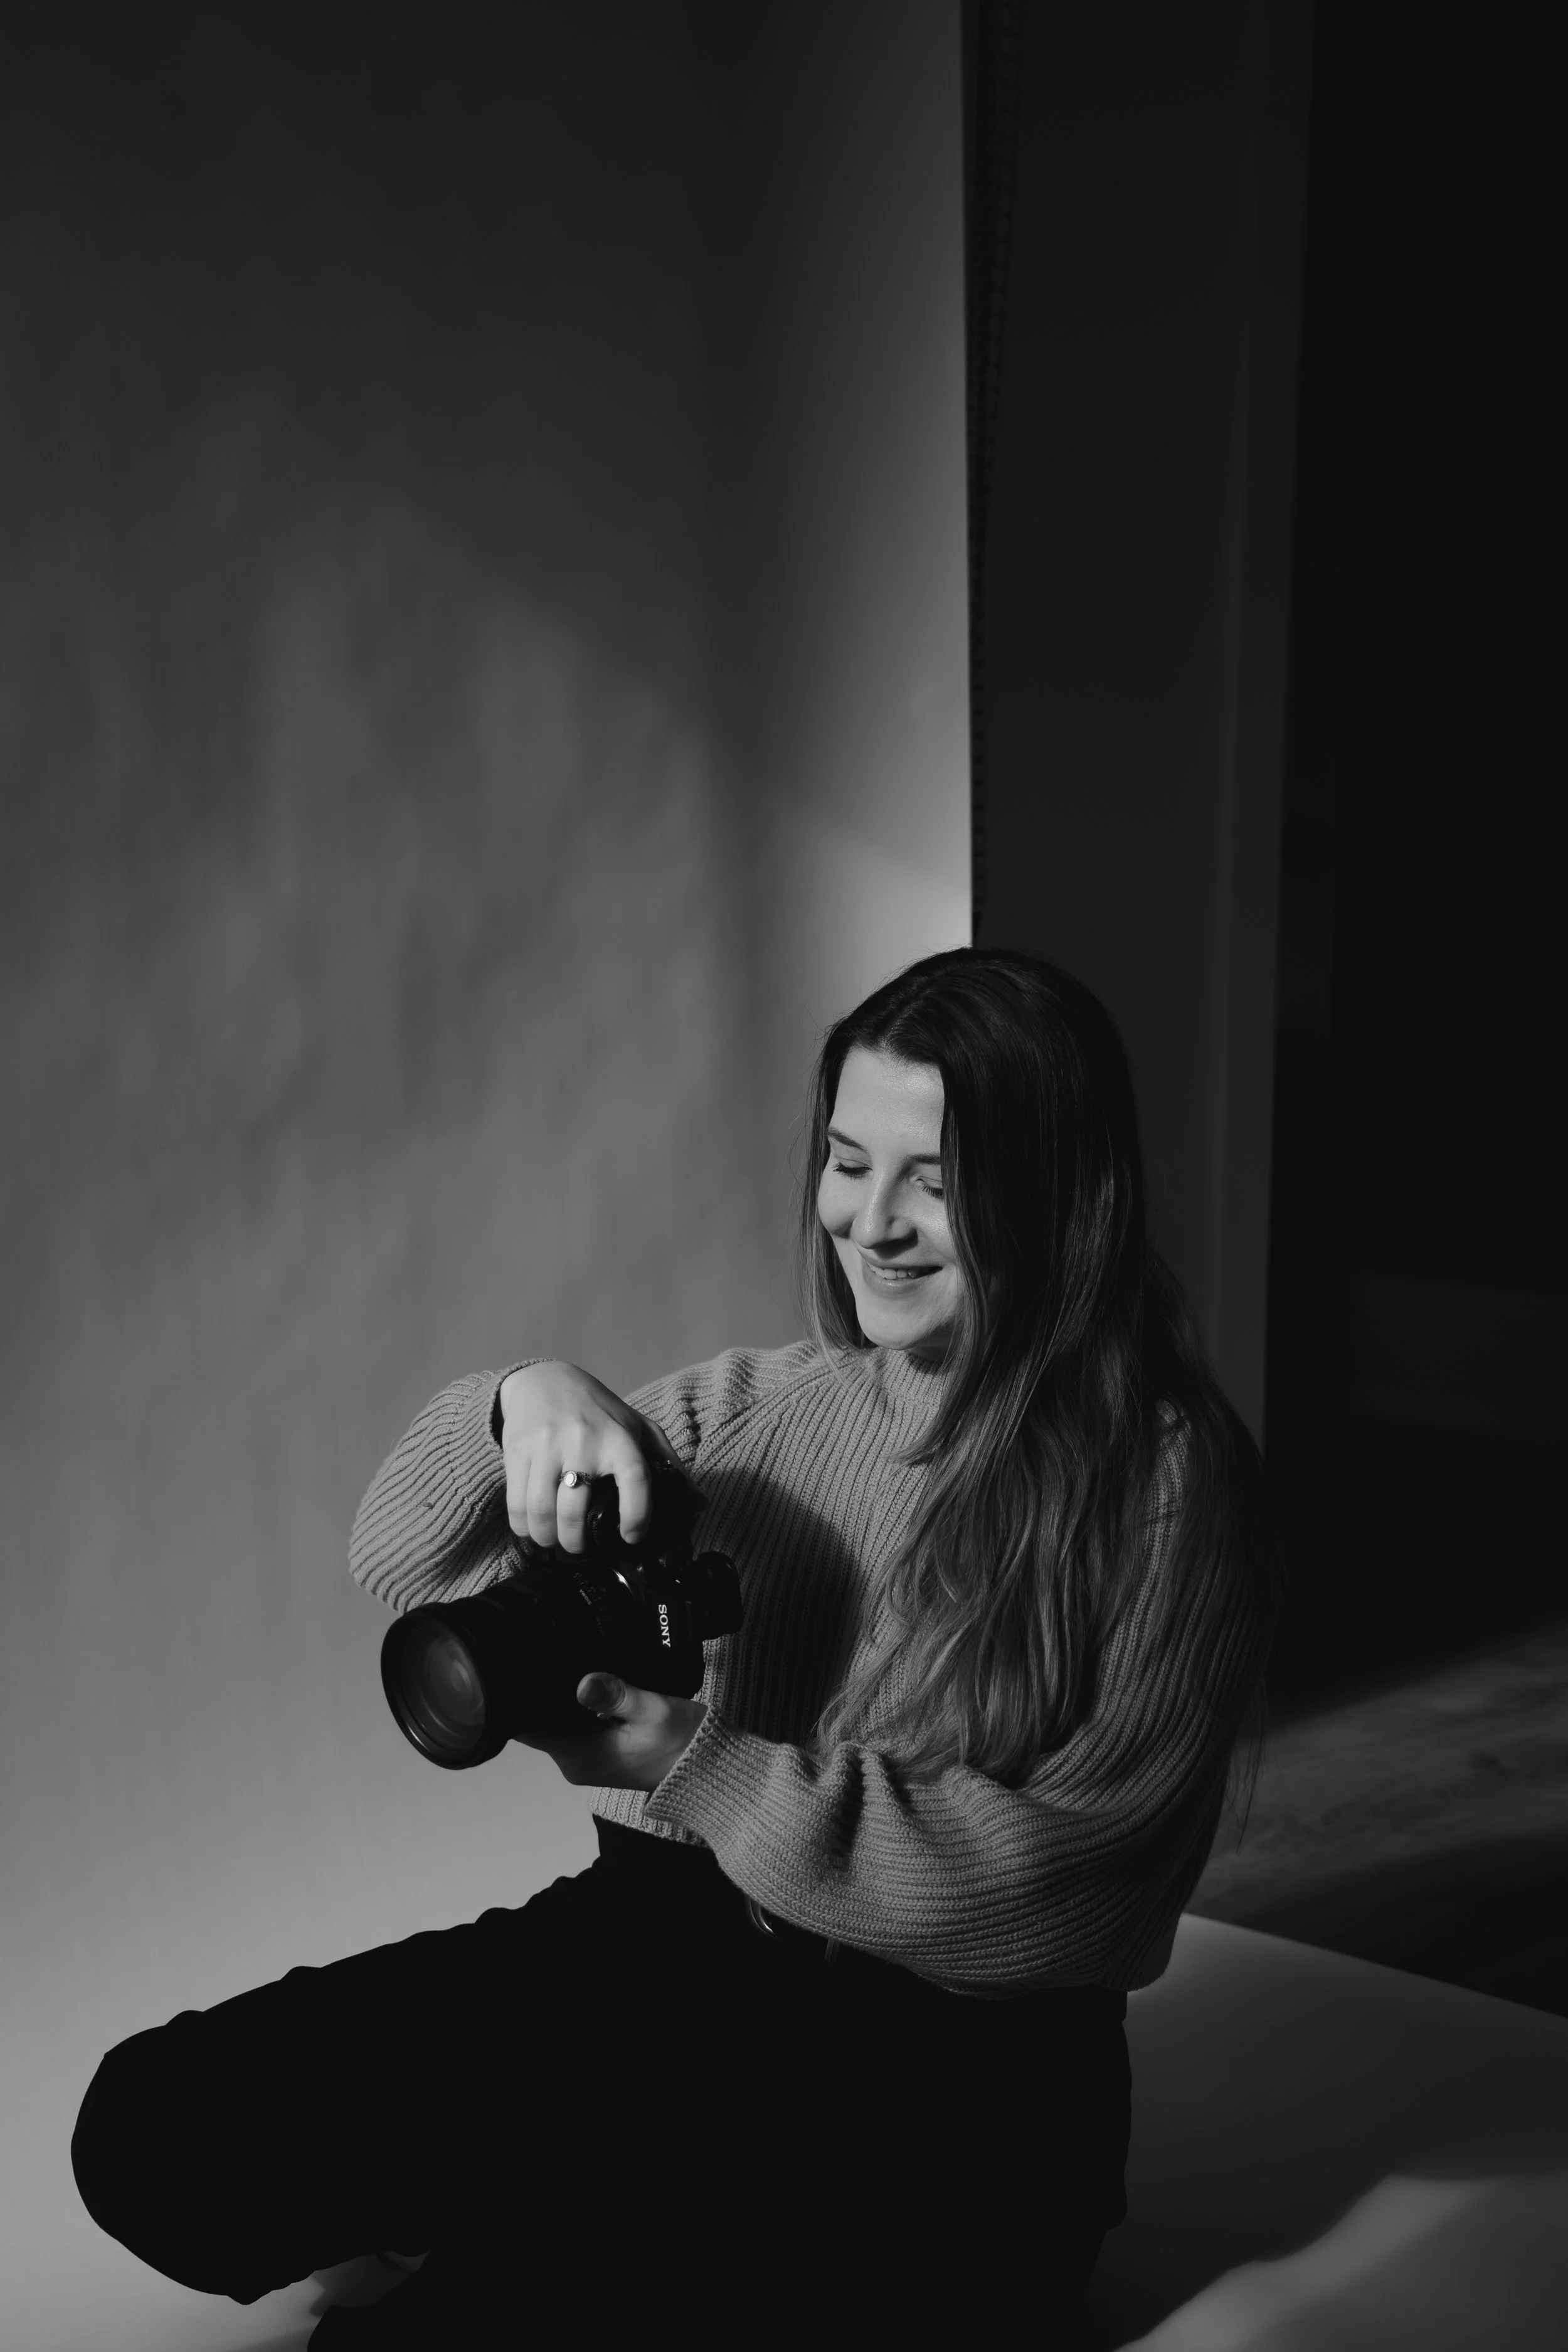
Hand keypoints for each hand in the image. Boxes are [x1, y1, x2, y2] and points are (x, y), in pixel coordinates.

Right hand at [498, 1361, 691, 1551]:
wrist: (544, 1379)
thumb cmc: (598, 1410)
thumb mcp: (637, 1427)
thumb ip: (668, 1464)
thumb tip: (699, 1503)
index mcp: (618, 1438)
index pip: (635, 1480)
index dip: (636, 1516)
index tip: (631, 1536)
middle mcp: (583, 1442)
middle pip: (575, 1512)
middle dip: (576, 1544)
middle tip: (580, 1549)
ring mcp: (547, 1447)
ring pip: (541, 1513)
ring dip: (548, 1539)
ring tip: (555, 1542)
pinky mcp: (518, 1452)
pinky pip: (517, 1504)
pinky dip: (523, 1527)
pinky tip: (533, 1529)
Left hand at [531, 1674, 706, 1791]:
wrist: (706, 1770)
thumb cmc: (681, 1741)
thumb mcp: (652, 1711)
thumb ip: (615, 1696)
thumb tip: (582, 1683)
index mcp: (580, 1756)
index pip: (531, 1728)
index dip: (526, 1696)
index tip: (531, 1667)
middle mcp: (574, 1762)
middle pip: (540, 1721)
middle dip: (546, 1691)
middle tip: (556, 1656)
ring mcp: (584, 1759)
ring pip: (557, 1721)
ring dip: (564, 1698)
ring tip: (574, 1666)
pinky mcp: (596, 1752)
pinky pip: (574, 1725)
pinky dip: (578, 1707)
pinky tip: (591, 1685)